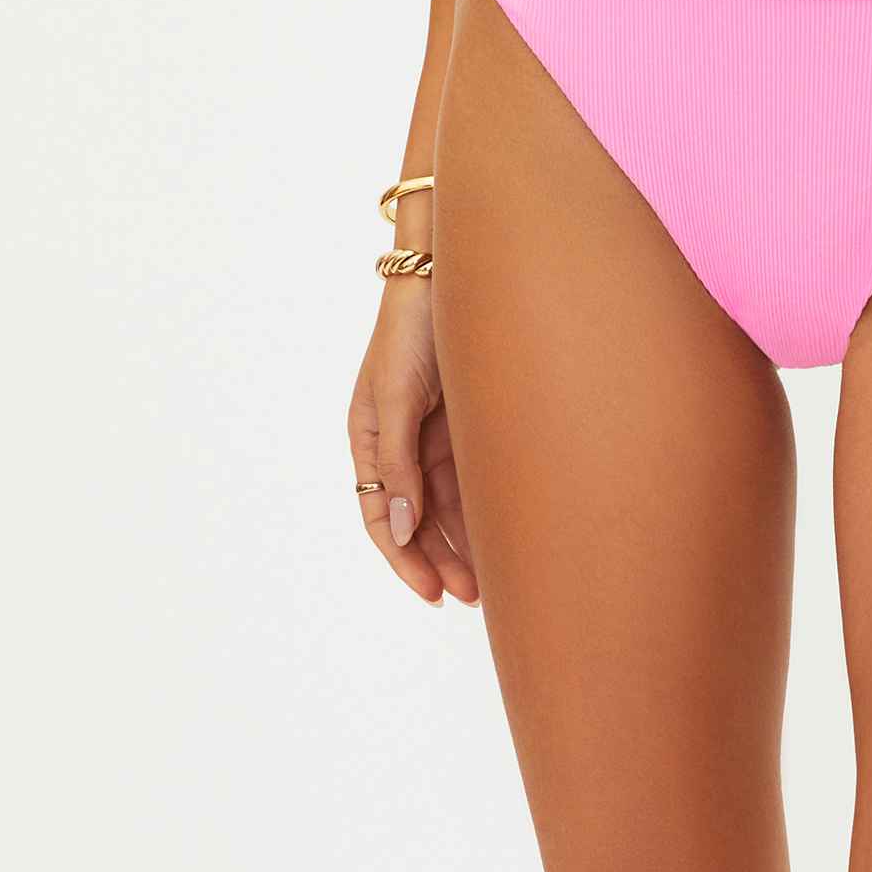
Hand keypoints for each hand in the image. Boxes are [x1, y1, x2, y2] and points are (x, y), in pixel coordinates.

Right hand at [346, 278, 480, 608]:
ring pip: (447, 504)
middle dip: (440, 560)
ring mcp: (434, 434)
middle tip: (472, 596)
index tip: (432, 593)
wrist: (449, 275)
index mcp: (369, 439)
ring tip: (491, 580)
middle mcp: (400, 444)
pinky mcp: (467, 422)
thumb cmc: (411, 329)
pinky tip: (503, 535)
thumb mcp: (396, 396)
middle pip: (417, 518)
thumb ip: (396, 463)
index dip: (404, 558)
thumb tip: (398, 525)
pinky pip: (472, 477)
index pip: (380, 516)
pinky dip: (483, 508)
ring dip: (463, 541)